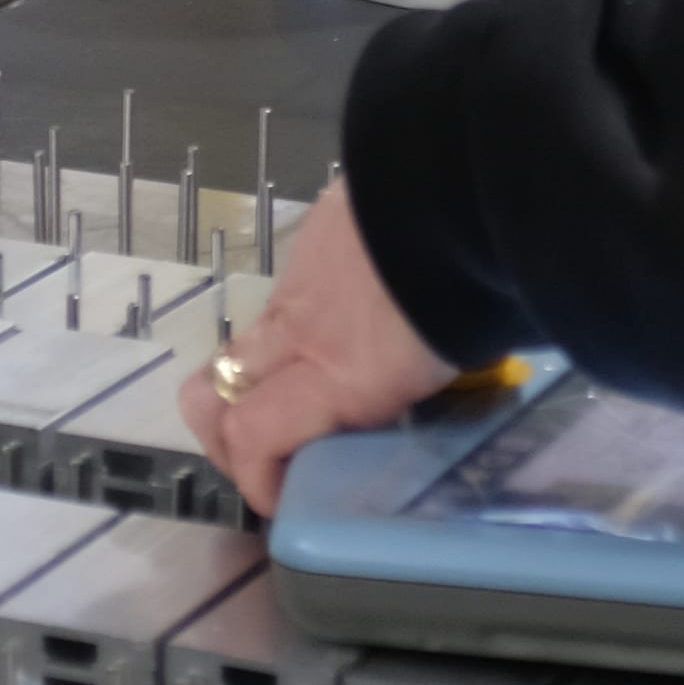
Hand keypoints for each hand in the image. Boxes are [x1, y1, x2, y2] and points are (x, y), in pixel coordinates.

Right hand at [180, 178, 453, 516]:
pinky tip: (362, 305)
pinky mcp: (316, 232)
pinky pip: (294, 289)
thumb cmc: (475, 292)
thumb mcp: (444, 372)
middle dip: (225, 437)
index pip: (250, 436)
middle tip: (271, 452)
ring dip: (268, 374)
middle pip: (208, 396)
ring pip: (248, 340)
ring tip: (321, 380)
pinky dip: (310, 313)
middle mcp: (299, 334)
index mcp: (335, 378)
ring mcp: (299, 280)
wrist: (464, 186)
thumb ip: (402, 394)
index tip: (283, 498)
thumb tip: (407, 408)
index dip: (253, 479)